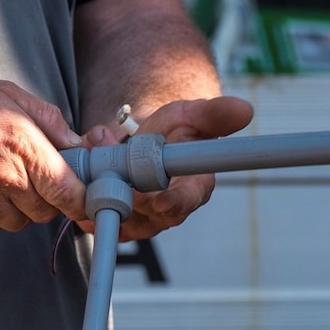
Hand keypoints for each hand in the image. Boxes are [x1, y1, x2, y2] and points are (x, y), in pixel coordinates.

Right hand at [0, 75, 86, 234]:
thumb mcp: (8, 95)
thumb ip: (49, 121)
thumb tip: (76, 144)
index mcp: (24, 146)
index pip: (69, 191)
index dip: (80, 200)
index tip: (80, 199)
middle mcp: (5, 177)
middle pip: (46, 212)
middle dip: (45, 199)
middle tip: (29, 179)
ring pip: (19, 223)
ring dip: (16, 209)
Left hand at [79, 96, 252, 240]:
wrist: (147, 141)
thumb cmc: (176, 131)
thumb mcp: (193, 116)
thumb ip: (215, 115)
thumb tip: (245, 110)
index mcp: (193, 189)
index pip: (185, 203)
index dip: (173, 203)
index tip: (159, 200)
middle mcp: (166, 211)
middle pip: (145, 216)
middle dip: (124, 190)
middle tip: (111, 162)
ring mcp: (138, 219)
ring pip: (115, 215)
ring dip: (99, 184)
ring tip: (97, 147)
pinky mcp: (112, 218)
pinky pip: (93, 213)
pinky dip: (84, 189)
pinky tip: (84, 162)